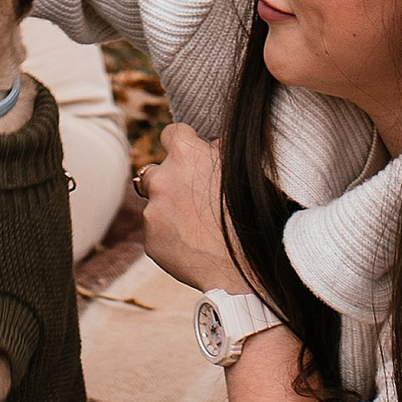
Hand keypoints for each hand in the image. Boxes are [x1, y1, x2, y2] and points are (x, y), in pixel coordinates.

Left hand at [138, 122, 243, 294]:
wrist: (244, 268)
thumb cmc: (252, 216)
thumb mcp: (243, 174)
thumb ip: (220, 154)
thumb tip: (211, 145)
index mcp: (187, 154)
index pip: (171, 133)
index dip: (182, 144)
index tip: (189, 155)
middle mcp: (163, 178)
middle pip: (155, 170)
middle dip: (170, 180)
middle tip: (193, 198)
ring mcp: (153, 210)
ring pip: (155, 203)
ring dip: (169, 209)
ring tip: (198, 226)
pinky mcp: (149, 239)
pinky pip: (156, 231)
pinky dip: (169, 235)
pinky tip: (193, 244)